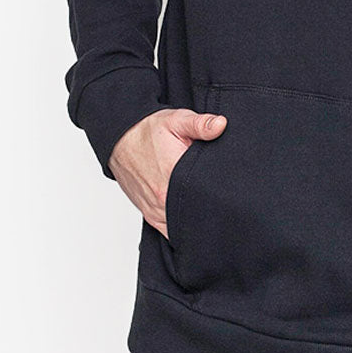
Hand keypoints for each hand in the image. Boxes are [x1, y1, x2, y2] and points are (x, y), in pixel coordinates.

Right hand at [107, 107, 227, 240]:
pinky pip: (168, 231)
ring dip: (195, 222)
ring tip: (211, 213)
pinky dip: (181, 229)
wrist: (119, 140)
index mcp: (173, 175)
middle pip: (196, 217)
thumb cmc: (147, 132)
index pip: (206, 197)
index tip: (232, 195)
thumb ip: (200, 124)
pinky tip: (193, 221)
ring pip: (182, 228)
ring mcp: (156, 210)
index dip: (222, 199)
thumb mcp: (176, 121)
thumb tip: (221, 124)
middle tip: (226, 205)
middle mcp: (163, 199)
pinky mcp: (150, 215)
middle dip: (211, 213)